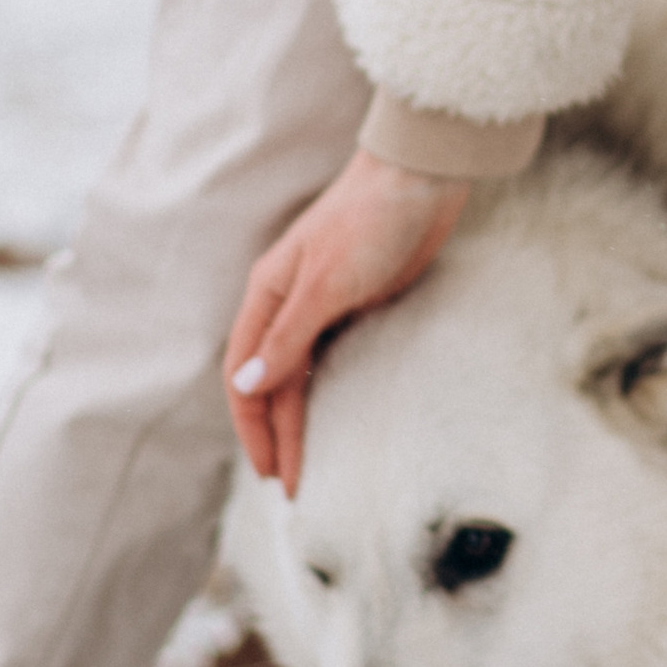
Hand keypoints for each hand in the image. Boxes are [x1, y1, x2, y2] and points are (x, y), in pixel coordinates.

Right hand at [223, 151, 467, 495]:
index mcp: (267, 296)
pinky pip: (335, 360)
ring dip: (301, 420)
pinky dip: (331, 393)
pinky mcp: (359, 305)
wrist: (421, 177)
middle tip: (292, 489)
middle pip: (273, 385)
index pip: (245, 376)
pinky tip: (338, 420)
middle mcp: (288, 304)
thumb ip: (288, 337)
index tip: (269, 471)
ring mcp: (324, 306)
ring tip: (310, 467)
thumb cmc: (369, 220)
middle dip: (278, 436)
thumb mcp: (325, 283)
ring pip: (303, 376)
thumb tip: (246, 387)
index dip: (252, 427)